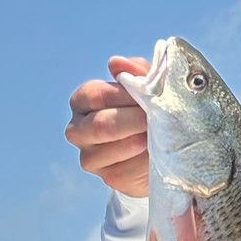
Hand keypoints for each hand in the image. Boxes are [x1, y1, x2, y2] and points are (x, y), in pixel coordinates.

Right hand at [66, 56, 150, 196]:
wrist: (150, 152)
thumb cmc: (143, 111)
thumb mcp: (142, 88)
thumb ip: (134, 72)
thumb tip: (116, 63)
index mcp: (82, 101)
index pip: (96, 95)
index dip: (125, 95)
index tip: (149, 96)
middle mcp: (78, 130)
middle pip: (102, 125)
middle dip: (135, 121)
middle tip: (158, 119)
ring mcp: (90, 157)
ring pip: (115, 149)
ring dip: (143, 141)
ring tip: (162, 135)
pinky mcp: (108, 177)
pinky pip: (129, 169)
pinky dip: (147, 160)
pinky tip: (159, 153)